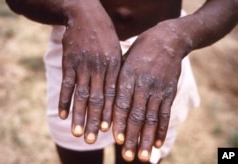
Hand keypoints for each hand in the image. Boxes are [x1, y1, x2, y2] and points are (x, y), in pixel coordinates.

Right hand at [58, 2, 121, 143]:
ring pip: (81, 95)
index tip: (109, 131)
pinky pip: (66, 85)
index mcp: (114, 66)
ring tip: (77, 133)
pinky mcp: (69, 63)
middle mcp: (99, 68)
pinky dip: (64, 100)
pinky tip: (62, 115)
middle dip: (95, 120)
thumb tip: (119, 94)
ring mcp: (83, 66)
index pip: (113, 95)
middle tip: (93, 140)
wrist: (86, 15)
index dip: (111, 113)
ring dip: (79, 115)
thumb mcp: (117, 51)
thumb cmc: (104, 36)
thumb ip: (117, 72)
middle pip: (97, 99)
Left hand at [113, 20, 190, 161]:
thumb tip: (105, 102)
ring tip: (142, 156)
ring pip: (151, 118)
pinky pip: (165, 113)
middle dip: (131, 137)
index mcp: (128, 75)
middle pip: (136, 114)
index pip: (121, 103)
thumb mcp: (125, 59)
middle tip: (127, 156)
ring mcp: (158, 88)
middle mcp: (143, 83)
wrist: (168, 39)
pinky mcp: (169, 92)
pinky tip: (157, 143)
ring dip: (146, 138)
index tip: (115, 139)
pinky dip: (161, 129)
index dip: (118, 121)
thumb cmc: (140, 51)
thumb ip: (117, 80)